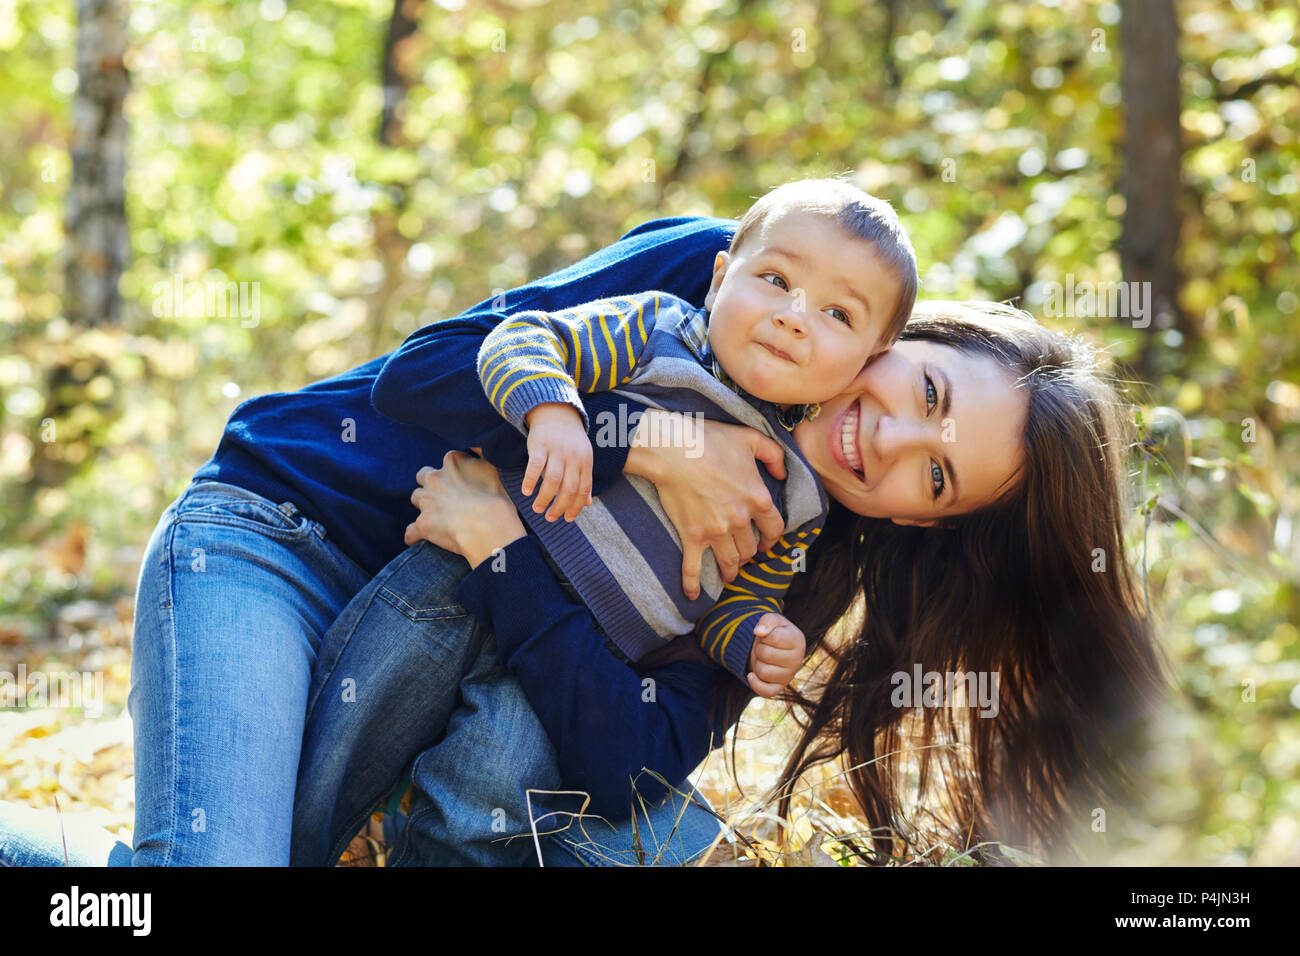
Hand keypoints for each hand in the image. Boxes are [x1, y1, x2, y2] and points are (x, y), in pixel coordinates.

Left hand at [404, 450, 524, 566]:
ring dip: (424, 505)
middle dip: (431, 484)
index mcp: (453, 462)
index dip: (456, 472)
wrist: (490, 529)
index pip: (449, 460)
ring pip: (416, 498)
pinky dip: (415, 534)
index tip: (464, 482)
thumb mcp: (494, 469)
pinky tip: (420, 538)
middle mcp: (435, 478)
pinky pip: (411, 531)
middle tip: (447, 496)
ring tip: (438, 515)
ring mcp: (427, 502)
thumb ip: (481, 456)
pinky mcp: (423, 525)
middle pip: (424, 476)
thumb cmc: (497, 500)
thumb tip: (475, 448)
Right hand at [523, 403, 593, 521]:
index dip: (576, 506)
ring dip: (544, 498)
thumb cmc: (569, 441)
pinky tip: (527, 492)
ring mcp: (557, 451)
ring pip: (552, 480)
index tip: (567, 519)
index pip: (583, 489)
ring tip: (538, 509)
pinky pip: (535, 466)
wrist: (556, 413)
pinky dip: (531, 480)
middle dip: (559, 507)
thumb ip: (583, 480)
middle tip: (550, 518)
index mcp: (585, 462)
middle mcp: (573, 457)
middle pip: (568, 488)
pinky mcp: (540, 445)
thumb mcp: (582, 458)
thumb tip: (587, 503)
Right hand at [625, 410, 786, 599]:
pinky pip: (693, 568)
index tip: (767, 543)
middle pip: (751, 549)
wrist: (673, 450)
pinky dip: (692, 584)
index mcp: (758, 499)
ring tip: (729, 574)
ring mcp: (715, 531)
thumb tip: (781, 474)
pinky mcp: (692, 536)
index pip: (775, 530)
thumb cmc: (710, 440)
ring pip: (730, 562)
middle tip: (745, 555)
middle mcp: (740, 520)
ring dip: (731, 571)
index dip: (772, 539)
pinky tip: (693, 596)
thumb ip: (773, 455)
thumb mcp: (750, 438)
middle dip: (750, 553)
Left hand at [746, 613, 805, 697]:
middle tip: (764, 647)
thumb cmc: (774, 632)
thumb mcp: (772, 620)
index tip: (768, 635)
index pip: (773, 638)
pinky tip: (752, 675)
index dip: (764, 635)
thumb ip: (767, 620)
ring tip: (763, 658)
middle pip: (766, 655)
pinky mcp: (780, 687)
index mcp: (798, 641)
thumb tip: (759, 632)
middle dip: (759, 649)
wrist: (772, 647)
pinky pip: (767, 692)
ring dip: (757, 663)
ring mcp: (789, 676)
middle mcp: (797, 660)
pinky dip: (755, 684)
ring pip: (763, 672)